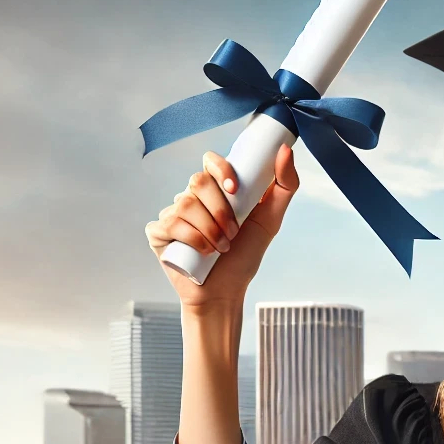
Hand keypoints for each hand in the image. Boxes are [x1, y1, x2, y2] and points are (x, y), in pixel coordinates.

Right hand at [145, 143, 300, 308]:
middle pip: (198, 182)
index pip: (210, 162)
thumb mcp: (270, 220)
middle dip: (221, 210)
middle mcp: (191, 198)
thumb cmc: (244, 256)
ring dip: (211, 229)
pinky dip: (194, 239)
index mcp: (214, 191)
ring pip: (186, 203)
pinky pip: (172, 223)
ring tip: (222, 248)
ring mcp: (172, 214)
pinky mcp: (158, 232)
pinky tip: (203, 253)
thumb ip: (284, 186)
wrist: (225, 292)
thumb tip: (286, 151)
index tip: (235, 189)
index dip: (221, 169)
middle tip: (233, 233)